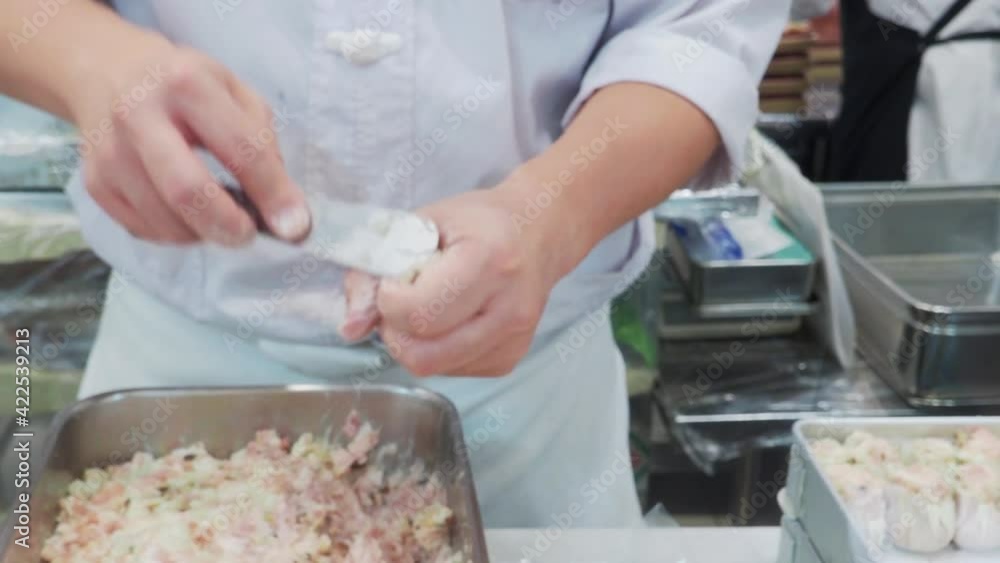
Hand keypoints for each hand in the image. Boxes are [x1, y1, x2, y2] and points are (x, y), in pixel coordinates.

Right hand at [71, 30, 307, 245]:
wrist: (109, 73)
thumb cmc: (187, 87)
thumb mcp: (236, 94)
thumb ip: (264, 145)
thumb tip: (287, 212)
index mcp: (186, 85)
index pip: (239, 148)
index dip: (272, 192)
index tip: (295, 225)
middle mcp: (139, 116)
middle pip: (186, 190)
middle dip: (227, 225)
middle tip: (248, 236)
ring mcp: (109, 152)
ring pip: (164, 220)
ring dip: (204, 233)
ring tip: (221, 219)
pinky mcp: (94, 182)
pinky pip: (144, 229)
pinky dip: (177, 234)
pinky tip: (188, 215)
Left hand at [341, 184, 571, 376]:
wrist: (538, 231)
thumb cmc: (477, 221)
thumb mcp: (422, 223)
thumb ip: (376, 267)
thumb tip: (351, 328)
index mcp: (488, 261)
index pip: (418, 312)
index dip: (390, 301)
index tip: (395, 280)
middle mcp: (509, 307)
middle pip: (424, 354)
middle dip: (396, 331)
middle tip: (401, 302)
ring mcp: (514, 339)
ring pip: (435, 368)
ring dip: (414, 343)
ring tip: (427, 308)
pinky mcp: (511, 358)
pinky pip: (453, 371)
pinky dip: (437, 350)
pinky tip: (449, 320)